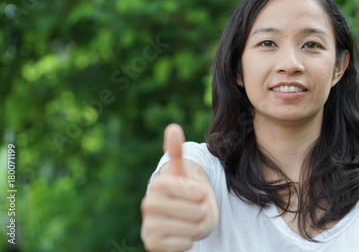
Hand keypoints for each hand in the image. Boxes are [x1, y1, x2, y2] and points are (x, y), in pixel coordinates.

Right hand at [141, 124, 211, 251]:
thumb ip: (178, 153)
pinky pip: (182, 244)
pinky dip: (188, 241)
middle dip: (201, 212)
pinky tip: (183, 237)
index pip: (190, 189)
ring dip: (197, 227)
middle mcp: (148, 204)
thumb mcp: (184, 175)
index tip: (199, 194)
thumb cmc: (187, 197)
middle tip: (196, 211)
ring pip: (190, 228)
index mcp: (157, 184)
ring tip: (191, 223)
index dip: (200, 193)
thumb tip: (172, 127)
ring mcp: (148, 226)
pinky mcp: (152, 245)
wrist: (182, 223)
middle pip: (193, 210)